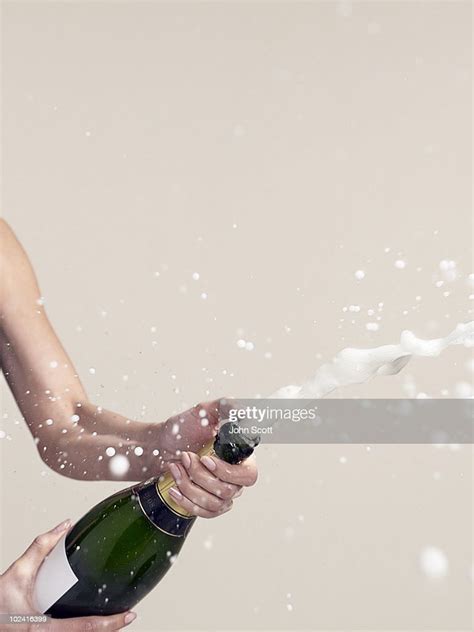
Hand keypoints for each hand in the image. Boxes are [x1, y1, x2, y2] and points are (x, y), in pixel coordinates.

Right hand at [0, 520, 136, 630]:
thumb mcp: (19, 572)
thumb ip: (41, 547)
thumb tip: (65, 526)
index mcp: (43, 628)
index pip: (85, 628)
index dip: (111, 623)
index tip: (129, 616)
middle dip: (111, 626)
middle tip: (128, 615)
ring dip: (99, 628)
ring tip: (116, 616)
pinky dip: (87, 628)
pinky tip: (95, 620)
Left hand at [159, 399, 257, 517]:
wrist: (160, 445)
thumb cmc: (184, 428)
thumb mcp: (204, 411)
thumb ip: (227, 406)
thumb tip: (244, 412)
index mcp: (240, 458)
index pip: (249, 476)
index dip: (227, 472)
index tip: (206, 459)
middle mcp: (235, 478)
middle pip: (227, 491)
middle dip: (200, 475)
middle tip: (185, 457)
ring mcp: (222, 494)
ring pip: (213, 503)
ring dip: (189, 485)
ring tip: (176, 467)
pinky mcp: (207, 504)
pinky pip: (204, 513)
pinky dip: (186, 501)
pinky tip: (175, 489)